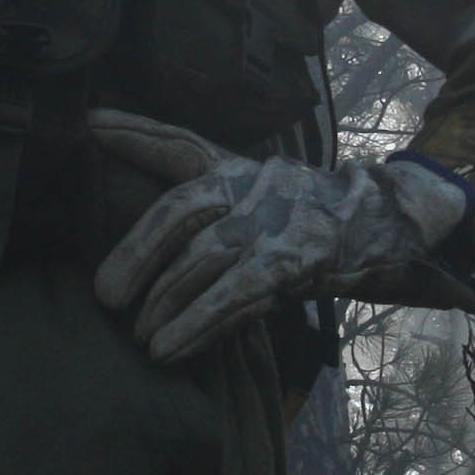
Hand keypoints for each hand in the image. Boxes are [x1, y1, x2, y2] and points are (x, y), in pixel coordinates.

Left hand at [88, 111, 474, 363]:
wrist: (384, 226)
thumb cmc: (297, 217)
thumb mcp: (248, 194)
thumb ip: (196, 192)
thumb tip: (123, 173)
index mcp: (236, 166)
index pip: (181, 144)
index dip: (136, 133)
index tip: (90, 125)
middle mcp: (253, 182)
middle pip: (183, 209)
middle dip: (138, 252)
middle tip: (106, 295)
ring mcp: (278, 219)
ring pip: (208, 257)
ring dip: (167, 301)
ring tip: (140, 337)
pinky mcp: (298, 260)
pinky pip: (239, 294)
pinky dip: (199, 325)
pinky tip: (171, 350)